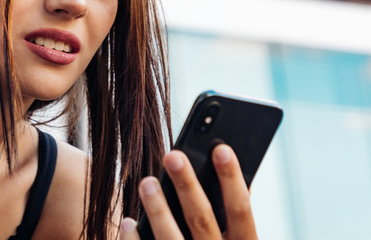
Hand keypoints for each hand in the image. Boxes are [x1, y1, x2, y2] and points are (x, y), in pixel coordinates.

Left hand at [121, 145, 256, 239]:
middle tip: (173, 154)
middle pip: (202, 220)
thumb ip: (231, 218)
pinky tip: (129, 222)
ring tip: (146, 182)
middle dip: (187, 186)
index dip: (232, 179)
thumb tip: (220, 167)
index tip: (220, 147)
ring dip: (158, 209)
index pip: (241, 211)